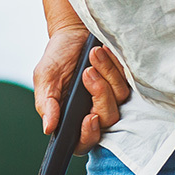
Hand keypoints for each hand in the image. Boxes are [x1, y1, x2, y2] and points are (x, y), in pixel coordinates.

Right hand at [33, 26, 129, 153]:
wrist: (73, 32)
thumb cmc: (57, 56)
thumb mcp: (45, 77)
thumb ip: (46, 103)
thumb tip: (48, 128)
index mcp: (71, 117)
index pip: (83, 142)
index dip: (89, 135)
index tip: (90, 117)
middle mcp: (93, 111)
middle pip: (107, 119)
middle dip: (100, 93)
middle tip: (88, 72)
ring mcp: (111, 98)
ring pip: (120, 99)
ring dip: (107, 74)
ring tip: (94, 54)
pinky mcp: (123, 83)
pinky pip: (129, 82)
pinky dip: (116, 66)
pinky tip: (105, 52)